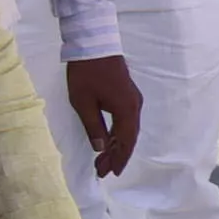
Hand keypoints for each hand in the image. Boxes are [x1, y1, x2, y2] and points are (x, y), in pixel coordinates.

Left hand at [66, 55, 142, 177]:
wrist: (94, 45)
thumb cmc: (86, 74)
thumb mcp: (84, 103)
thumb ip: (94, 127)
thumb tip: (101, 147)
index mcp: (126, 110)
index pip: (126, 141)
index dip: (120, 159)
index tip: (111, 173)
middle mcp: (134, 106)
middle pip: (129, 137)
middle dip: (116, 156)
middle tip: (101, 171)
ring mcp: (132, 99)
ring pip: (128, 129)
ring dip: (117, 145)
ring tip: (102, 160)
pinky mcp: (127, 94)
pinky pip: (126, 120)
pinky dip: (118, 133)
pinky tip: (109, 140)